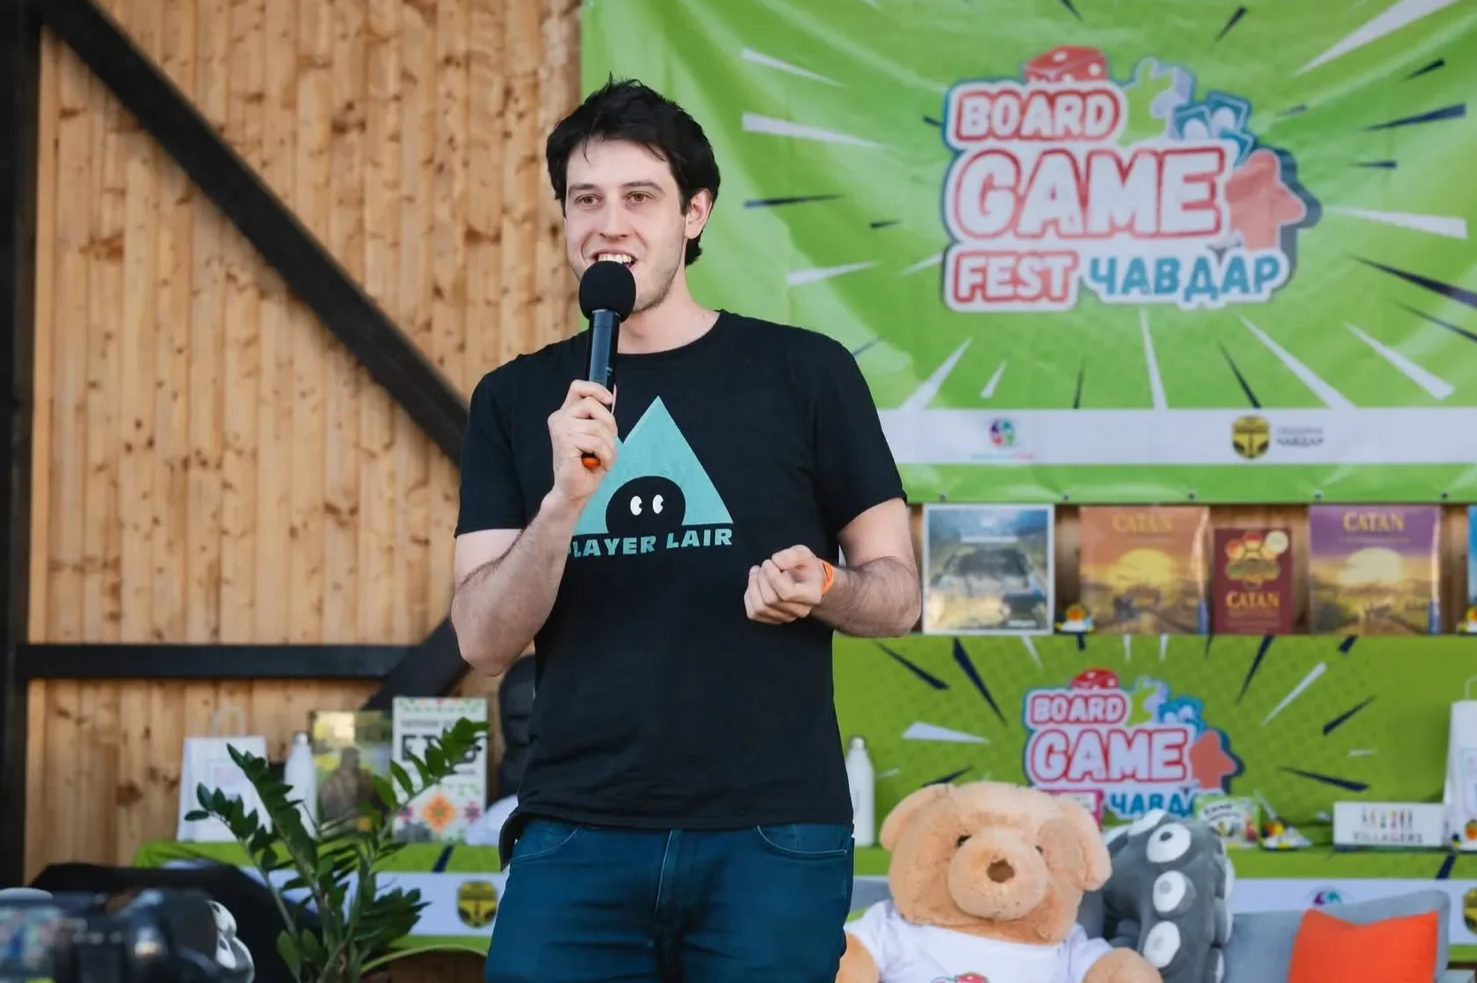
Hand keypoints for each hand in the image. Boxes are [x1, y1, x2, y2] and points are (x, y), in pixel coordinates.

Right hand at [547, 380, 616, 504]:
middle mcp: (560, 418)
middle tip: (608, 442)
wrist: (574, 490)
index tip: (609, 400)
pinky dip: (606, 456)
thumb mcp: (598, 435)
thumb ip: (601, 415)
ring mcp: (561, 429)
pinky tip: (600, 463)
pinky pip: (597, 442)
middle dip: (609, 424)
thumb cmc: (585, 466)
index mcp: (566, 414)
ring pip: (598, 426)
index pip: (578, 387)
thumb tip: (613, 393)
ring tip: (603, 458)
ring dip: (609, 446)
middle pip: (592, 404)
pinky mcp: (565, 441)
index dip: (595, 389)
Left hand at [744, 545, 826, 623]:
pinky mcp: (773, 620)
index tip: (769, 562)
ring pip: (760, 608)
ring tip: (756, 572)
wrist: (807, 582)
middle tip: (763, 565)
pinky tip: (755, 584)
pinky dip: (749, 597)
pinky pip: (754, 613)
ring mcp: (786, 617)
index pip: (787, 593)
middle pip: (771, 600)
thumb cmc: (805, 567)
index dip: (772, 576)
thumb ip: (793, 555)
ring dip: (753, 587)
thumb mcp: (804, 554)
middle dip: (761, 579)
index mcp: (812, 595)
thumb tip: (776, 561)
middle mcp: (800, 611)